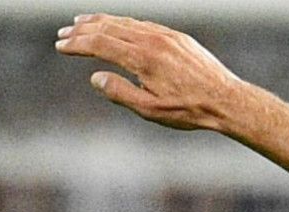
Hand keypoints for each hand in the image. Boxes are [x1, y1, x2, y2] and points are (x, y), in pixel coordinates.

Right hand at [56, 14, 247, 131]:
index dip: (76, 44)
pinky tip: (116, 27)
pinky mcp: (178, 37)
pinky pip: (144, 24)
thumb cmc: (190, 110)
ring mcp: (167, 36)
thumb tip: (95, 77)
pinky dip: (124, 24)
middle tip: (63, 33)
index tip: (60, 46)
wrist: (228, 101)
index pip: (99, 44)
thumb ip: (119, 93)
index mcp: (142, 59)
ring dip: (101, 22)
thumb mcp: (150, 110)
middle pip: (108, 28)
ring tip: (82, 23)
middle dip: (82, 30)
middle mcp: (153, 41)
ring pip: (126, 22)